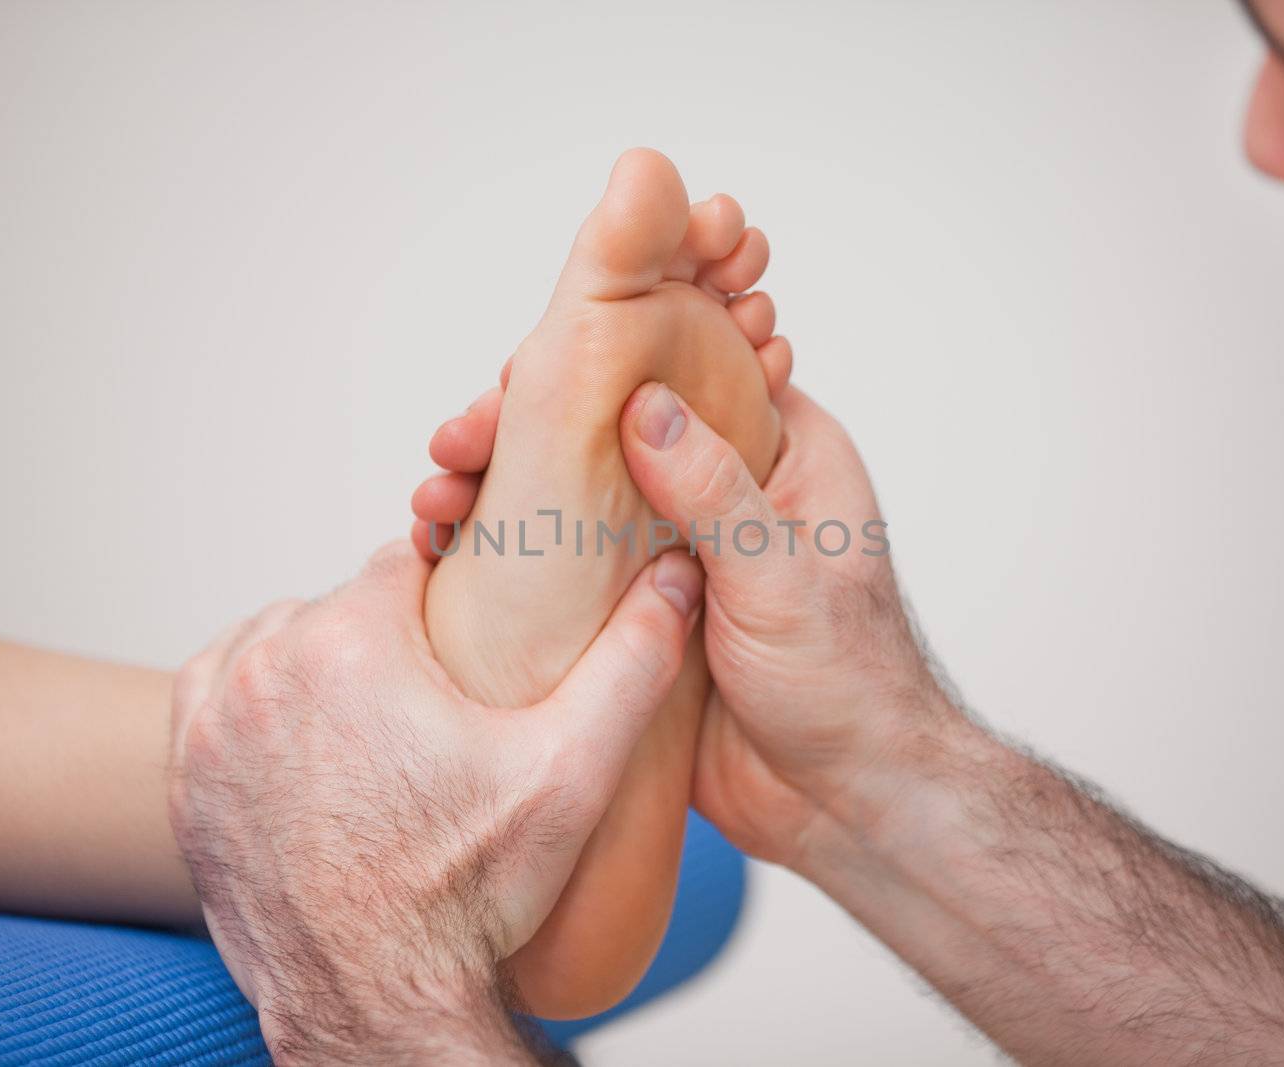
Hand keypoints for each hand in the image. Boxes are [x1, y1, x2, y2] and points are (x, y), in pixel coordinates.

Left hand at [167, 542, 702, 1061]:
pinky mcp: (187, 775)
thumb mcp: (571, 773)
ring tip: (378, 709)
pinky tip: (304, 723)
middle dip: (388, 632)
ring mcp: (214, 725)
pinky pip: (214, 688)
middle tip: (438, 689)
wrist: (373, 1003)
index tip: (473, 621)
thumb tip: (676, 577)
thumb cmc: (463, 897)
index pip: (403, 560)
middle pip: (340, 604)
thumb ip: (631, 661)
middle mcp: (266, 669)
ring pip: (275, 639)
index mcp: (351, 644)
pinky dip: (253, 691)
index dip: (447, 585)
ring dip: (318, 656)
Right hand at [412, 384, 960, 873]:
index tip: (523, 376)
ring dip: (500, 489)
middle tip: (456, 443)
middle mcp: (720, 488)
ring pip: (573, 494)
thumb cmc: (850, 683)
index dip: (597, 363)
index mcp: (780, 452)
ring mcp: (669, 549)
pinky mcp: (633, 610)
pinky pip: (562, 567)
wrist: (843, 802)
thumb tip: (642, 404)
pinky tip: (446, 554)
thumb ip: (714, 491)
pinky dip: (507, 554)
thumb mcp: (784, 576)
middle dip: (522, 429)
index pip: (678, 373)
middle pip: (605, 427)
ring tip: (433, 501)